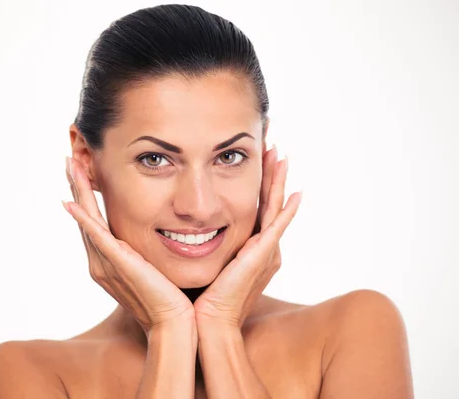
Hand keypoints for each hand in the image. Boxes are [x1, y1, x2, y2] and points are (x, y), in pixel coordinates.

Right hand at [62, 157, 194, 334]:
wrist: (174, 323)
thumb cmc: (169, 299)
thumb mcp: (153, 267)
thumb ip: (144, 251)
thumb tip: (156, 233)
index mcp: (110, 261)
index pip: (94, 222)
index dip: (87, 197)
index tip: (84, 172)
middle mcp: (101, 261)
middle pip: (85, 217)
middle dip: (77, 187)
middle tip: (70, 160)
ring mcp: (107, 263)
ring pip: (87, 220)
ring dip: (78, 192)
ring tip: (71, 166)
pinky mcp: (118, 264)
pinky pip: (97, 237)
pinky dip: (83, 219)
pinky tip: (71, 202)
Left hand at [194, 146, 301, 327]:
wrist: (203, 323)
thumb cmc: (195, 297)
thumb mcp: (195, 261)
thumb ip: (190, 241)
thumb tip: (171, 226)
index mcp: (244, 246)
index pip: (251, 204)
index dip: (254, 180)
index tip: (250, 155)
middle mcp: (258, 247)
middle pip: (267, 201)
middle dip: (270, 173)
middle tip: (271, 144)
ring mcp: (263, 251)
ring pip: (274, 207)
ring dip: (278, 181)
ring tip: (281, 155)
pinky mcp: (262, 257)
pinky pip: (278, 227)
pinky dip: (287, 210)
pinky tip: (296, 193)